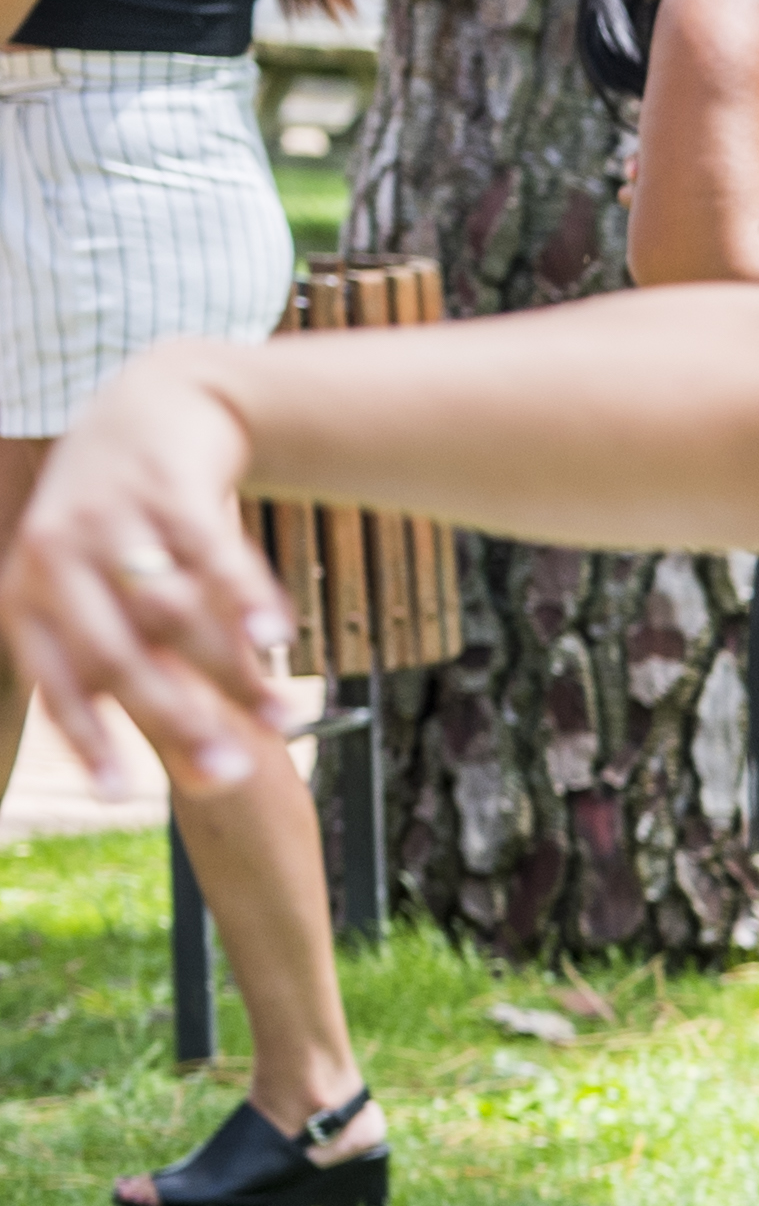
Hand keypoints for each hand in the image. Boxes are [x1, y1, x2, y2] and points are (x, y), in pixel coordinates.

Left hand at [0, 354, 288, 790]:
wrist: (150, 407)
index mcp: (27, 593)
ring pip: (172, 612)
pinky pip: (211, 556)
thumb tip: (182, 754)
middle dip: (177, 720)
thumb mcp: (92, 585)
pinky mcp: (168, 487)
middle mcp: (55, 556)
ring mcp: (112, 518)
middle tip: (230, 776)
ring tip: (283, 718)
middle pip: (117, 655)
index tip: (123, 798)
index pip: (54, 680)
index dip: (88, 739)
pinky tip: (279, 642)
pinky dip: (246, 601)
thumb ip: (123, 657)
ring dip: (231, 671)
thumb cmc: (126, 525)